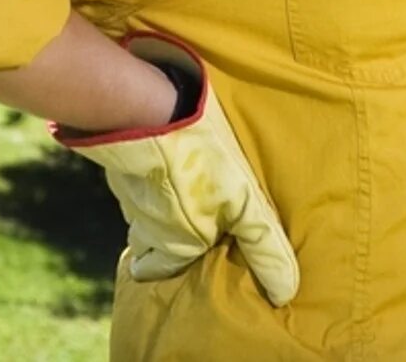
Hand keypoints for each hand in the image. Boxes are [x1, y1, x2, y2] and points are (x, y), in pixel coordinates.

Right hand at [53, 32, 298, 304]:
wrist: (149, 113)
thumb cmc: (201, 161)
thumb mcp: (245, 205)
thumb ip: (263, 246)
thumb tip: (284, 293)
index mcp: (174, 245)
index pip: (160, 271)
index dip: (171, 265)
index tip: (179, 258)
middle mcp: (145, 228)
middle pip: (147, 245)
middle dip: (160, 241)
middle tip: (182, 225)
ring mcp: (128, 196)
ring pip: (139, 213)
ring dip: (155, 206)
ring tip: (177, 191)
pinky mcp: (121, 164)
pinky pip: (131, 181)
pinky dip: (145, 176)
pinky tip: (162, 159)